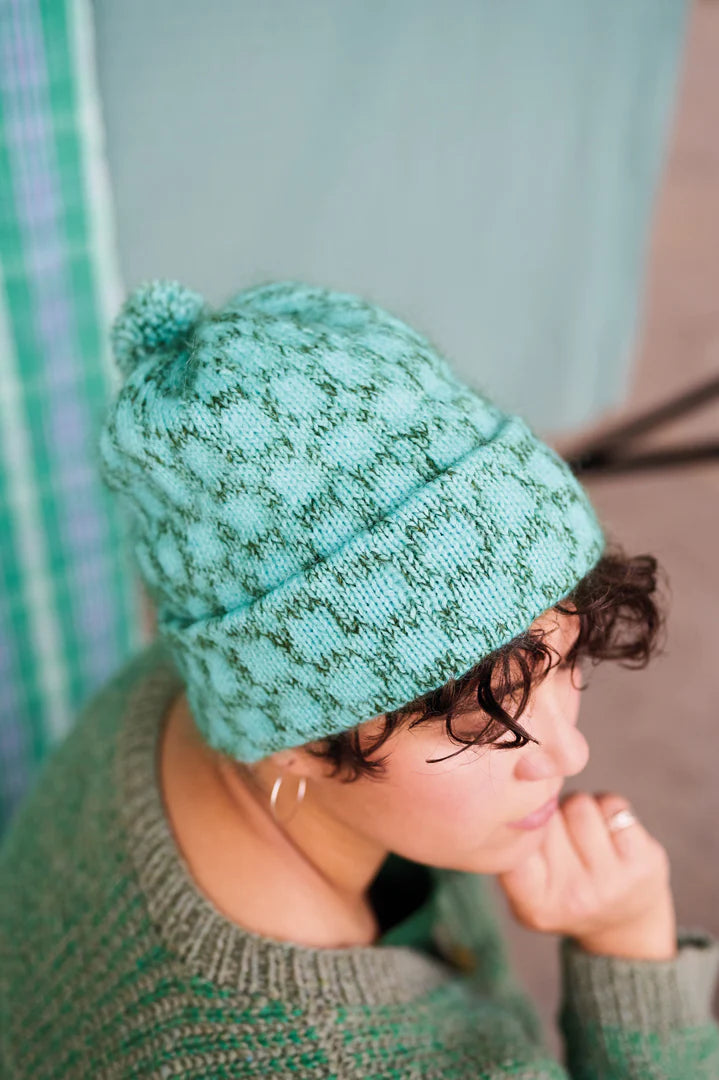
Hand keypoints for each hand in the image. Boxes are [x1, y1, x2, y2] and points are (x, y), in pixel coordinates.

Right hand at [496, 791, 676, 958]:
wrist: (626, 924)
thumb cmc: (565, 894)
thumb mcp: (527, 894)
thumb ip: (513, 856)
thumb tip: (515, 803)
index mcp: (537, 907)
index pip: (513, 846)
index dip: (516, 822)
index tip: (520, 822)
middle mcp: (575, 897)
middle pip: (544, 816)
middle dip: (549, 814)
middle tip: (558, 834)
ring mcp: (613, 880)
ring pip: (577, 804)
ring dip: (577, 809)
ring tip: (582, 832)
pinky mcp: (645, 860)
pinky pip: (611, 804)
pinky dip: (606, 808)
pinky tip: (608, 831)